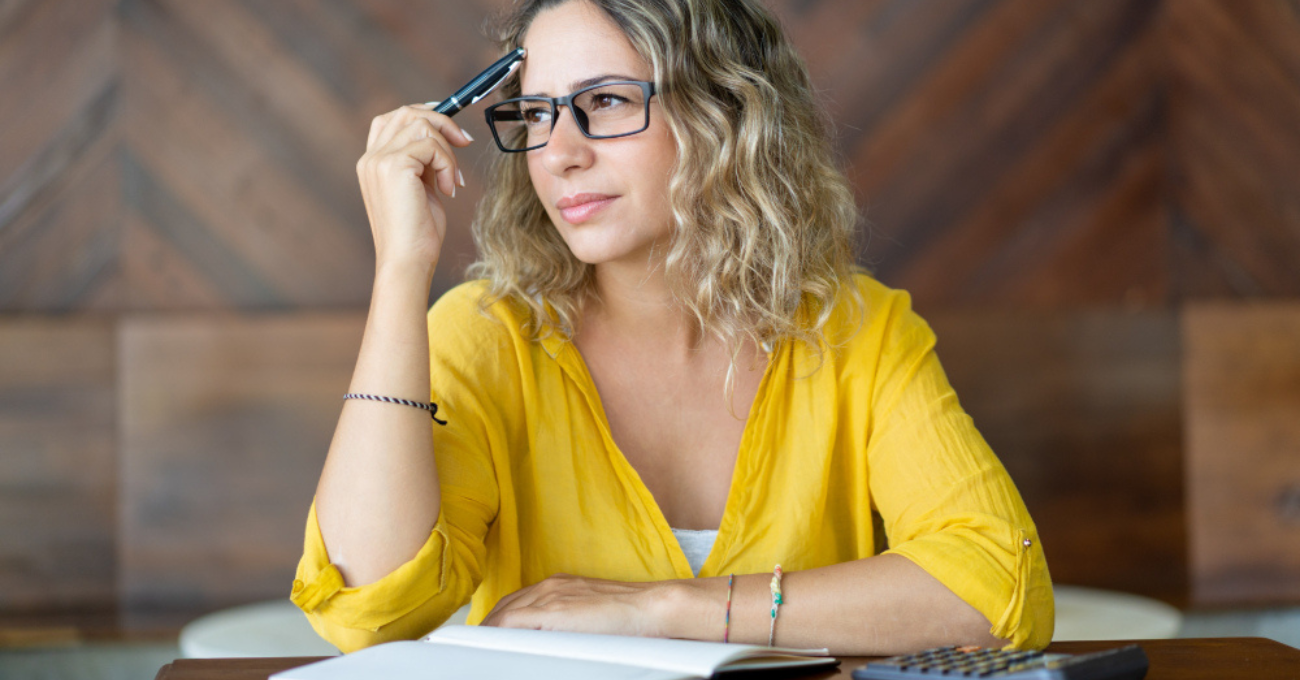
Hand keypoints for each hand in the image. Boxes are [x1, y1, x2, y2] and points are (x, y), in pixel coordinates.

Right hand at [356, 103, 473, 274]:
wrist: (407, 260)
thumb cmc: (417, 233)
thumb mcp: (420, 189)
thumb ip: (424, 164)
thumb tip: (445, 140)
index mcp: (372, 163)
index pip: (391, 119)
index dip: (422, 113)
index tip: (450, 128)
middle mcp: (371, 158)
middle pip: (406, 112)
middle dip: (442, 121)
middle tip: (464, 142)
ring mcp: (379, 160)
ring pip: (423, 126)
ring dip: (447, 150)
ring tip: (452, 180)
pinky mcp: (394, 166)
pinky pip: (431, 146)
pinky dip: (447, 165)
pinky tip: (448, 190)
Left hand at [480, 573, 677, 637]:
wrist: (651, 607)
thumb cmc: (630, 615)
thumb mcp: (591, 612)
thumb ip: (569, 619)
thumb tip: (558, 636)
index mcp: (559, 585)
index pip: (517, 601)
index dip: (501, 619)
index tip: (492, 633)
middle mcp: (551, 586)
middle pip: (505, 606)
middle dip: (489, 626)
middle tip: (479, 643)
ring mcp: (550, 596)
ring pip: (504, 614)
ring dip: (490, 631)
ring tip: (480, 647)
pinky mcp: (553, 611)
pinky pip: (512, 622)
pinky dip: (498, 633)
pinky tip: (491, 646)